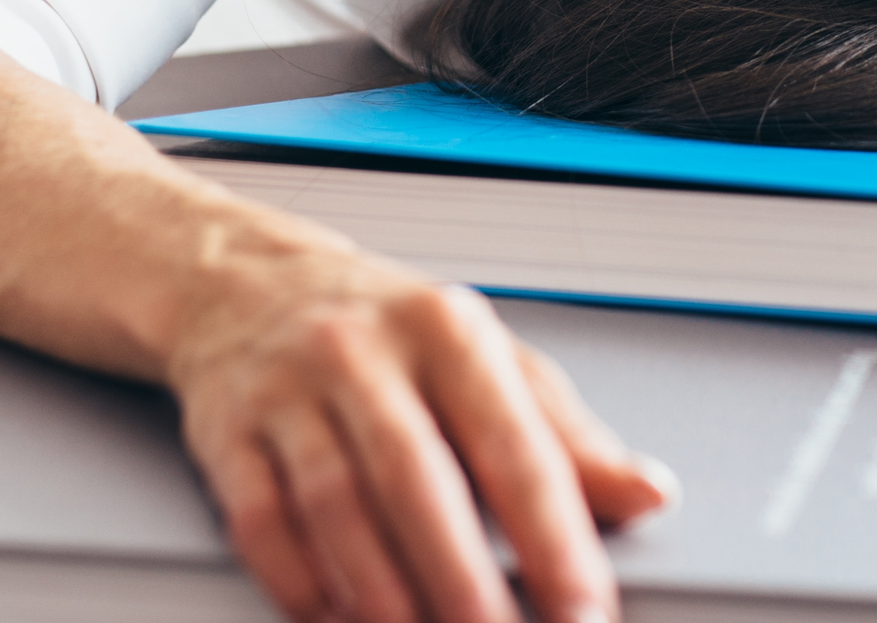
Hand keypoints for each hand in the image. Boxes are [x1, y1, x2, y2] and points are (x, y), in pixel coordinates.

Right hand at [167, 250, 672, 622]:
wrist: (247, 286)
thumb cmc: (390, 333)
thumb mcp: (492, 362)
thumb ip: (570, 436)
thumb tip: (650, 495)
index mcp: (450, 331)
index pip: (515, 446)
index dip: (554, 538)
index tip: (585, 609)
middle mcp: (366, 354)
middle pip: (418, 483)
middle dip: (463, 581)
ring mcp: (289, 391)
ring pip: (336, 507)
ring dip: (382, 595)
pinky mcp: (227, 432)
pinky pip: (261, 520)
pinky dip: (301, 582)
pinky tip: (334, 616)